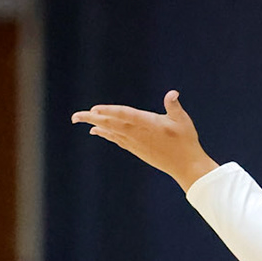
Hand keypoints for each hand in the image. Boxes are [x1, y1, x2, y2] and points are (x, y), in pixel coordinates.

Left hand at [71, 90, 218, 192]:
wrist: (185, 166)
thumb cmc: (186, 141)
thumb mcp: (183, 121)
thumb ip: (174, 106)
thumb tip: (172, 93)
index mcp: (148, 124)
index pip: (125, 115)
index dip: (109, 111)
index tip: (95, 109)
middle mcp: (138, 134)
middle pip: (111, 124)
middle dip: (93, 119)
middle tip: (75, 116)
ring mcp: (135, 143)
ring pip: (111, 132)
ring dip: (95, 125)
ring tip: (81, 119)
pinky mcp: (136, 149)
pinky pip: (116, 139)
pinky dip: (105, 134)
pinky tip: (96, 131)